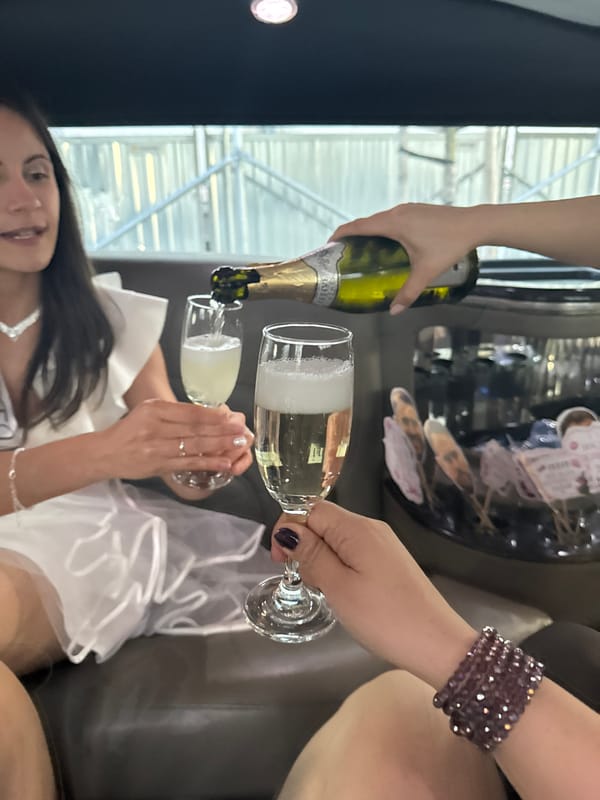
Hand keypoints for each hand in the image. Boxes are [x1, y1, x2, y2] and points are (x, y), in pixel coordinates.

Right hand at [97, 398, 252, 480]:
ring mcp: (157, 447)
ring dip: (219, 445)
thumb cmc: (130, 430)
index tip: (230, 416)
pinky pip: (187, 463)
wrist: (106, 453)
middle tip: (241, 429)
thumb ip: (174, 413)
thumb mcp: (149, 412)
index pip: (190, 412)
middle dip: (222, 429)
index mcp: (155, 410)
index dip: (212, 415)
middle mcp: (156, 427)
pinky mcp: (158, 464)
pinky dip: (207, 463)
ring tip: (237, 443)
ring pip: (194, 445)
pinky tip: (223, 462)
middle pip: (195, 428)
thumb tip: (208, 414)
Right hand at [271, 501, 474, 688]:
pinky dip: (338, 567)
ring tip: (323, 590)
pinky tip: (341, 592)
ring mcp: (384, 545)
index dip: (290, 528)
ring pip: (337, 539)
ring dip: (320, 558)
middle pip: (324, 522)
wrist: (437, 645)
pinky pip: (353, 553)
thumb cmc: (384, 617)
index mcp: (357, 529)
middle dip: (304, 545)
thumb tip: (287, 530)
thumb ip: (311, 555)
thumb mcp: (339, 587)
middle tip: (304, 581)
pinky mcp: (390, 562)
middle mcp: (372, 529)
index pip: (311, 509)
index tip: (280, 561)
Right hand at [330, 203, 476, 312]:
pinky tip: (386, 243)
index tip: (329, 243)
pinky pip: (392, 218)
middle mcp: (397, 212)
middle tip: (343, 253)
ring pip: (380, 219)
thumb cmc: (449, 245)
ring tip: (362, 249)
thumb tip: (394, 311)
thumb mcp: (426, 272)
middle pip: (366, 222)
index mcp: (394, 224)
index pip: (358, 226)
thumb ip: (408, 292)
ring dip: (368, 231)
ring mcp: (407, 209)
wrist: (474, 224)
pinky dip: (382, 228)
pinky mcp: (416, 210)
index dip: (341, 233)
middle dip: (352, 235)